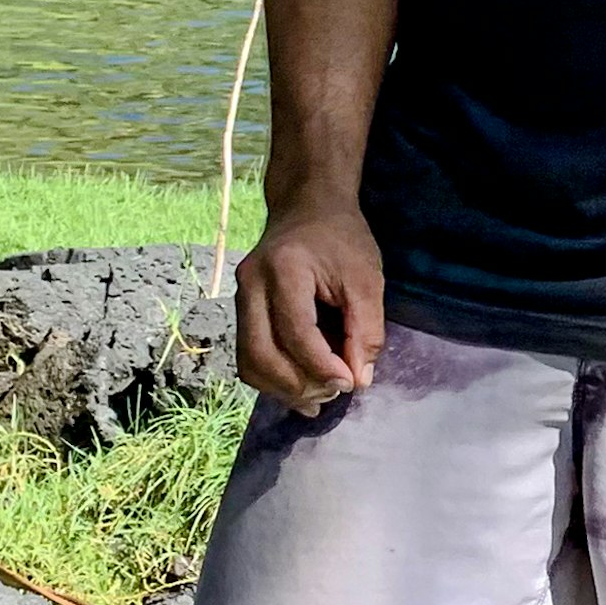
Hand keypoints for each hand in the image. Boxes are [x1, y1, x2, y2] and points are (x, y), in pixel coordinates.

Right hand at [235, 203, 385, 414]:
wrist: (307, 207)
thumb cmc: (341, 239)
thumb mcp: (367, 278)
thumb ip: (366, 329)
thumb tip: (359, 380)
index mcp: (284, 269)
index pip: (296, 332)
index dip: (322, 366)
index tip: (350, 383)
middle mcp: (250, 285)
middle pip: (260, 354)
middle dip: (298, 385)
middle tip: (335, 392)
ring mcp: (239, 298)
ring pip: (249, 362)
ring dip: (282, 388)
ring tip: (320, 397)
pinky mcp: (241, 310)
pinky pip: (248, 356)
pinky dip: (273, 378)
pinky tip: (301, 387)